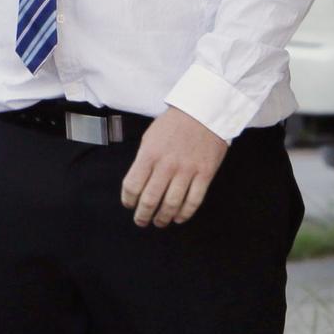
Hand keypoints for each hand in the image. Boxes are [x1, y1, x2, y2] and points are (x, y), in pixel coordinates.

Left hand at [121, 106, 228, 227]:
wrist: (203, 111)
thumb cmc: (174, 123)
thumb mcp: (150, 137)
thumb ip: (143, 160)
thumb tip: (137, 184)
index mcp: (150, 154)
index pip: (132, 186)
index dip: (128, 200)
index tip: (129, 205)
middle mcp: (167, 164)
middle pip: (150, 200)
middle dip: (143, 215)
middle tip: (141, 221)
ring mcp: (187, 170)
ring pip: (171, 205)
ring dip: (163, 218)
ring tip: (159, 221)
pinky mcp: (204, 174)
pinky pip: (193, 201)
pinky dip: (185, 214)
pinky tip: (179, 217)